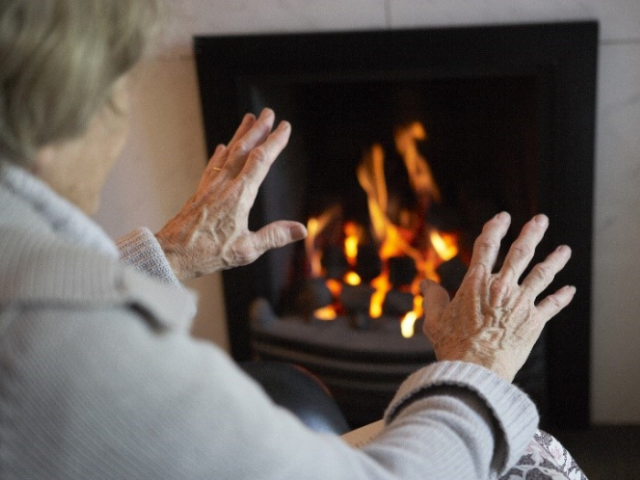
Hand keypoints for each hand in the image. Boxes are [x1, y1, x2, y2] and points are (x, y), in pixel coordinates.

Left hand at [156, 108, 306, 280]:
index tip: (284, 127)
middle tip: (269, 113)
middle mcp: (224, 185)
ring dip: (240, 135)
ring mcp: (210, 186)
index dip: (274, 142)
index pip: (261, 161)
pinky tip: (221, 147)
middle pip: (244, 149)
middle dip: (258, 130)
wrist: (171, 253)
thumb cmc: (208, 253)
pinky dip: (220, 154)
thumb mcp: (246, 250)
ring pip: (228, 153)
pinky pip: (212, 166)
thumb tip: (301, 229)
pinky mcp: (200, 192)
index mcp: (239, 196)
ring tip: (249, 119)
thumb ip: (274, 236)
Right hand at [421, 212, 574, 381]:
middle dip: (532, 233)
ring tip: (564, 249)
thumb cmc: (453, 345)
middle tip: (540, 220)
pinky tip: (570, 289)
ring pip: (542, 273)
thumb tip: (426, 284)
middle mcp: (502, 287)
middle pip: (520, 252)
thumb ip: (432, 298)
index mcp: (477, 282)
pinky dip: (562, 296)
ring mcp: (521, 302)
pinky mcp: (534, 321)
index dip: (495, 228)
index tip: (502, 217)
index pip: (487, 245)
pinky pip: (552, 304)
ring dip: (555, 259)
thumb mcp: (435, 319)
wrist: (478, 369)